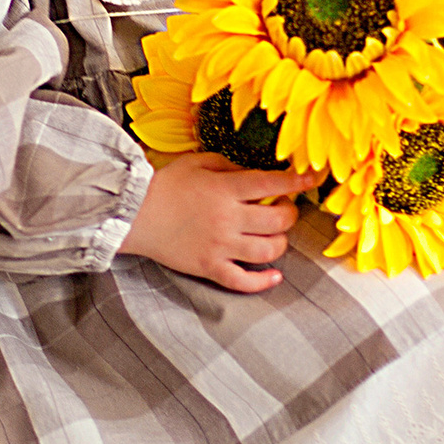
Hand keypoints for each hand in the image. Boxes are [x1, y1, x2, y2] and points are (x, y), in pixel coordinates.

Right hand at [120, 154, 318, 293]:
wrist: (132, 214)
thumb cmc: (163, 185)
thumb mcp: (196, 162)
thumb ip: (227, 165)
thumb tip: (252, 173)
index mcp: (225, 188)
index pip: (272, 183)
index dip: (297, 181)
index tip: (312, 178)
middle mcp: (228, 218)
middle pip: (278, 220)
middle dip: (289, 213)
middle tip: (283, 208)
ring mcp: (219, 246)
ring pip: (268, 251)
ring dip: (280, 243)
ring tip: (274, 235)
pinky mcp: (208, 267)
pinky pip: (243, 281)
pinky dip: (263, 282)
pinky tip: (274, 276)